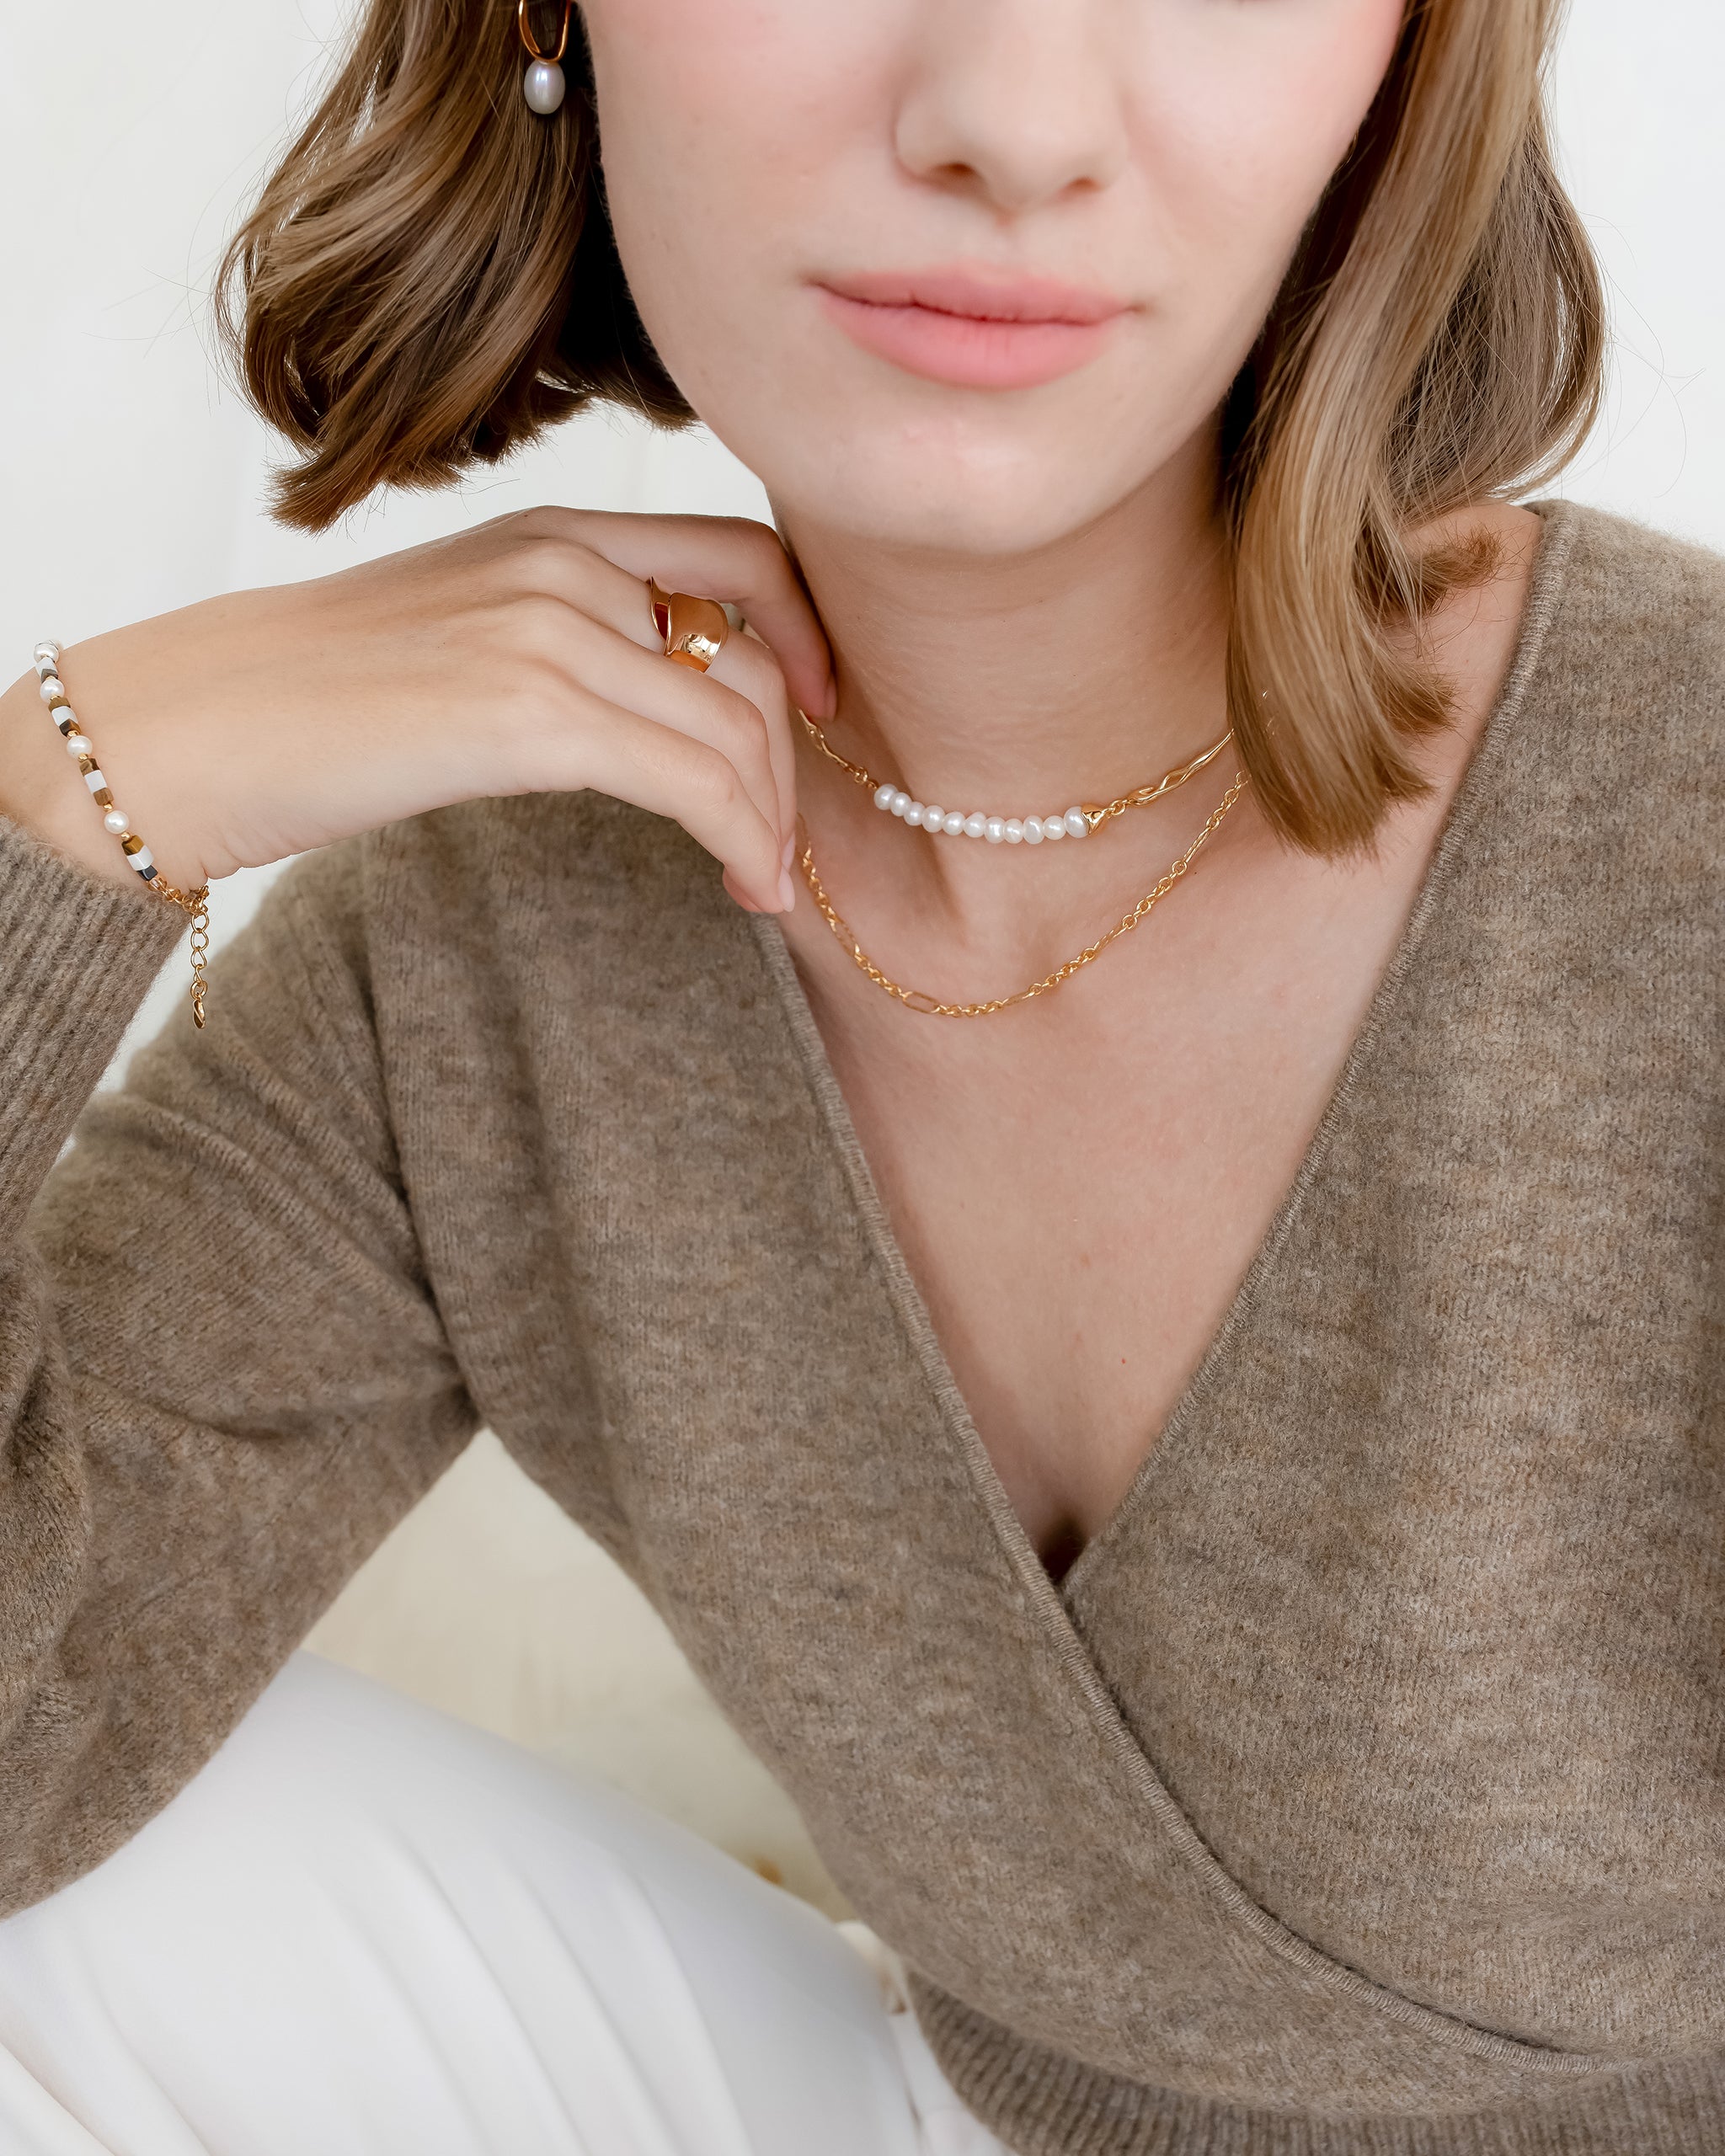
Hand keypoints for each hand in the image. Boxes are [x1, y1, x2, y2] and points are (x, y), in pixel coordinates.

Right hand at [0, 509, 834, 914]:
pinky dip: (744, 841)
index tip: (825, 713)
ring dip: (775, 818)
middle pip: (756, 651)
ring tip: (767, 882)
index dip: (809, 634)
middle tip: (788, 837)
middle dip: (795, 760)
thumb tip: (655, 712)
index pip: (740, 555)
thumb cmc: (315, 701)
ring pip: (738, 723)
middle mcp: (564, 563)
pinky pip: (694, 778)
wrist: (193, 726)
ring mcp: (548, 630)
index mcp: (552, 533)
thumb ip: (563, 641)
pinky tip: (744, 888)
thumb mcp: (460, 632)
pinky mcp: (529, 712)